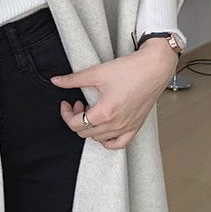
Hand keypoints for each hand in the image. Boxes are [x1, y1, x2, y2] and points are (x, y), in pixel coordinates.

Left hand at [49, 38, 178, 149]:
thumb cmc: (130, 69)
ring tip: (92, 111)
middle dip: (77, 118)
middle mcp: (116, 124)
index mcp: (105, 113)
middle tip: (79, 103)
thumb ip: (74, 80)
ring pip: (100, 139)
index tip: (66, 103)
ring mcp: (127, 127)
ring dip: (91, 127)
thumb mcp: (97, 73)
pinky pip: (119, 143)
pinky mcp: (136, 126)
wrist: (154, 68)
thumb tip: (56, 81)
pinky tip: (104, 128)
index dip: (66, 114)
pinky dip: (108, 140)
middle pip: (85, 133)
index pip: (75, 124)